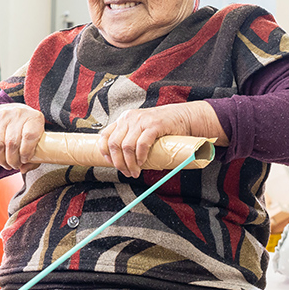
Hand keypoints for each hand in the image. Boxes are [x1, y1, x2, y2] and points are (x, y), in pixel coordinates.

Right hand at [0, 104, 45, 172]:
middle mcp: (18, 113)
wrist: (16, 111)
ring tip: (5, 163)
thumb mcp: (37, 140)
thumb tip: (23, 170)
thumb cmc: (28, 129)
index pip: (29, 136)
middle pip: (12, 142)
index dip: (26, 152)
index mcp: (34, 118)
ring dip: (0, 159)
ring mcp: (2, 115)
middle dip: (12, 160)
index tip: (24, 160)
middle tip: (14, 166)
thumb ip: (34, 158)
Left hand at [97, 101, 226, 177]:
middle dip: (118, 162)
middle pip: (114, 144)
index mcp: (124, 119)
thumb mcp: (142, 129)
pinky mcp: (154, 125)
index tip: (110, 163)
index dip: (104, 151)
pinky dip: (140, 157)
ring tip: (135, 172)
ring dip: (129, 163)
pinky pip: (141, 144)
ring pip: (126, 146)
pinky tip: (142, 163)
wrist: (184, 116)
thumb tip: (122, 160)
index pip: (104, 135)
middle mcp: (129, 118)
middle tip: (126, 172)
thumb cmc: (163, 127)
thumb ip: (131, 138)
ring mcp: (141, 120)